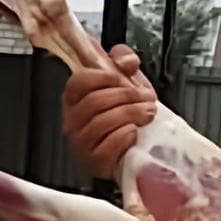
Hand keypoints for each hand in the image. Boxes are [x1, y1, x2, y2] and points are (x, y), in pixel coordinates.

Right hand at [62, 45, 157, 178]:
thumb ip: (123, 60)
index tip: (124, 78)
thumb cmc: (124, 113)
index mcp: (75, 97)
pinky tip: (135, 132)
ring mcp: (81, 142)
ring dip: (132, 114)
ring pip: (103, 122)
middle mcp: (72, 119)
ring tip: (148, 113)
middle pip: (95, 101)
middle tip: (148, 98)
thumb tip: (126, 61)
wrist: (132, 149)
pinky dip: (126, 135)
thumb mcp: (126, 81)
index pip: (78, 81)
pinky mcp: (94, 161)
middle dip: (127, 96)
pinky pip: (110, 144)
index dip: (102, 76)